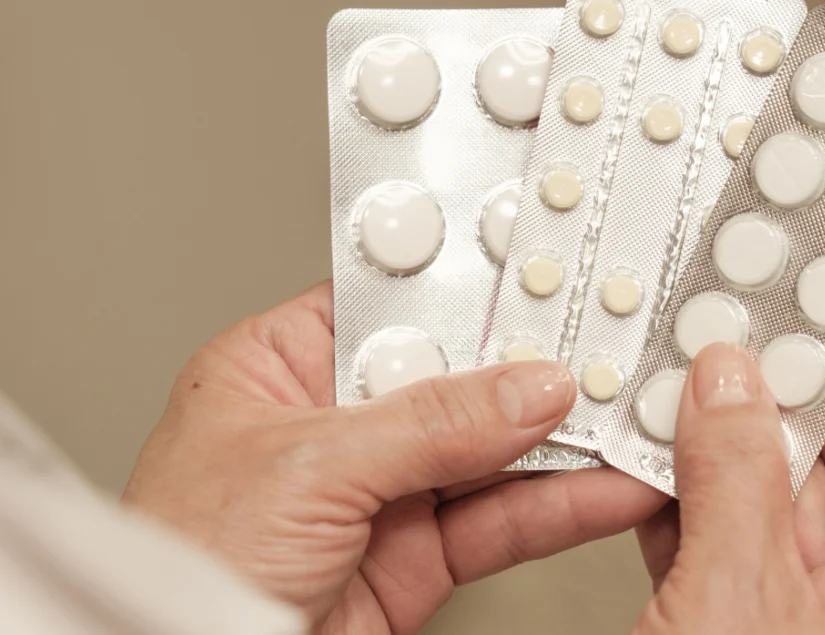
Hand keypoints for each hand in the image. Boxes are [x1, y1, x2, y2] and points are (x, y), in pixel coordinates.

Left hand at [122, 281, 666, 633]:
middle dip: (532, 370)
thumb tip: (526, 389)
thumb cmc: (186, 560)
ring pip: (490, 450)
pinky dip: (558, 506)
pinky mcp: (417, 554)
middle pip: (456, 378)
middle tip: (604, 350)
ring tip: (625, 420)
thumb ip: (429, 424)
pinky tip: (604, 487)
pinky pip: (500, 519)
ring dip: (561, 441)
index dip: (468, 293)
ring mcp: (382, 490)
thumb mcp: (310, 466)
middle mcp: (337, 423)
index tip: (540, 276)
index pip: (396, 309)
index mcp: (285, 368)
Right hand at [633, 344, 824, 634]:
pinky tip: (639, 459)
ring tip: (664, 395)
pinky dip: (660, 499)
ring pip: (738, 506)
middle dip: (750, 411)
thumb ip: (736, 486)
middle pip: (804, 479)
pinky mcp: (703, 623)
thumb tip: (729, 388)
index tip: (796, 329)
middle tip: (714, 350)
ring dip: (693, 450)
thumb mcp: (740, 599)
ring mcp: (767, 619)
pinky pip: (691, 542)